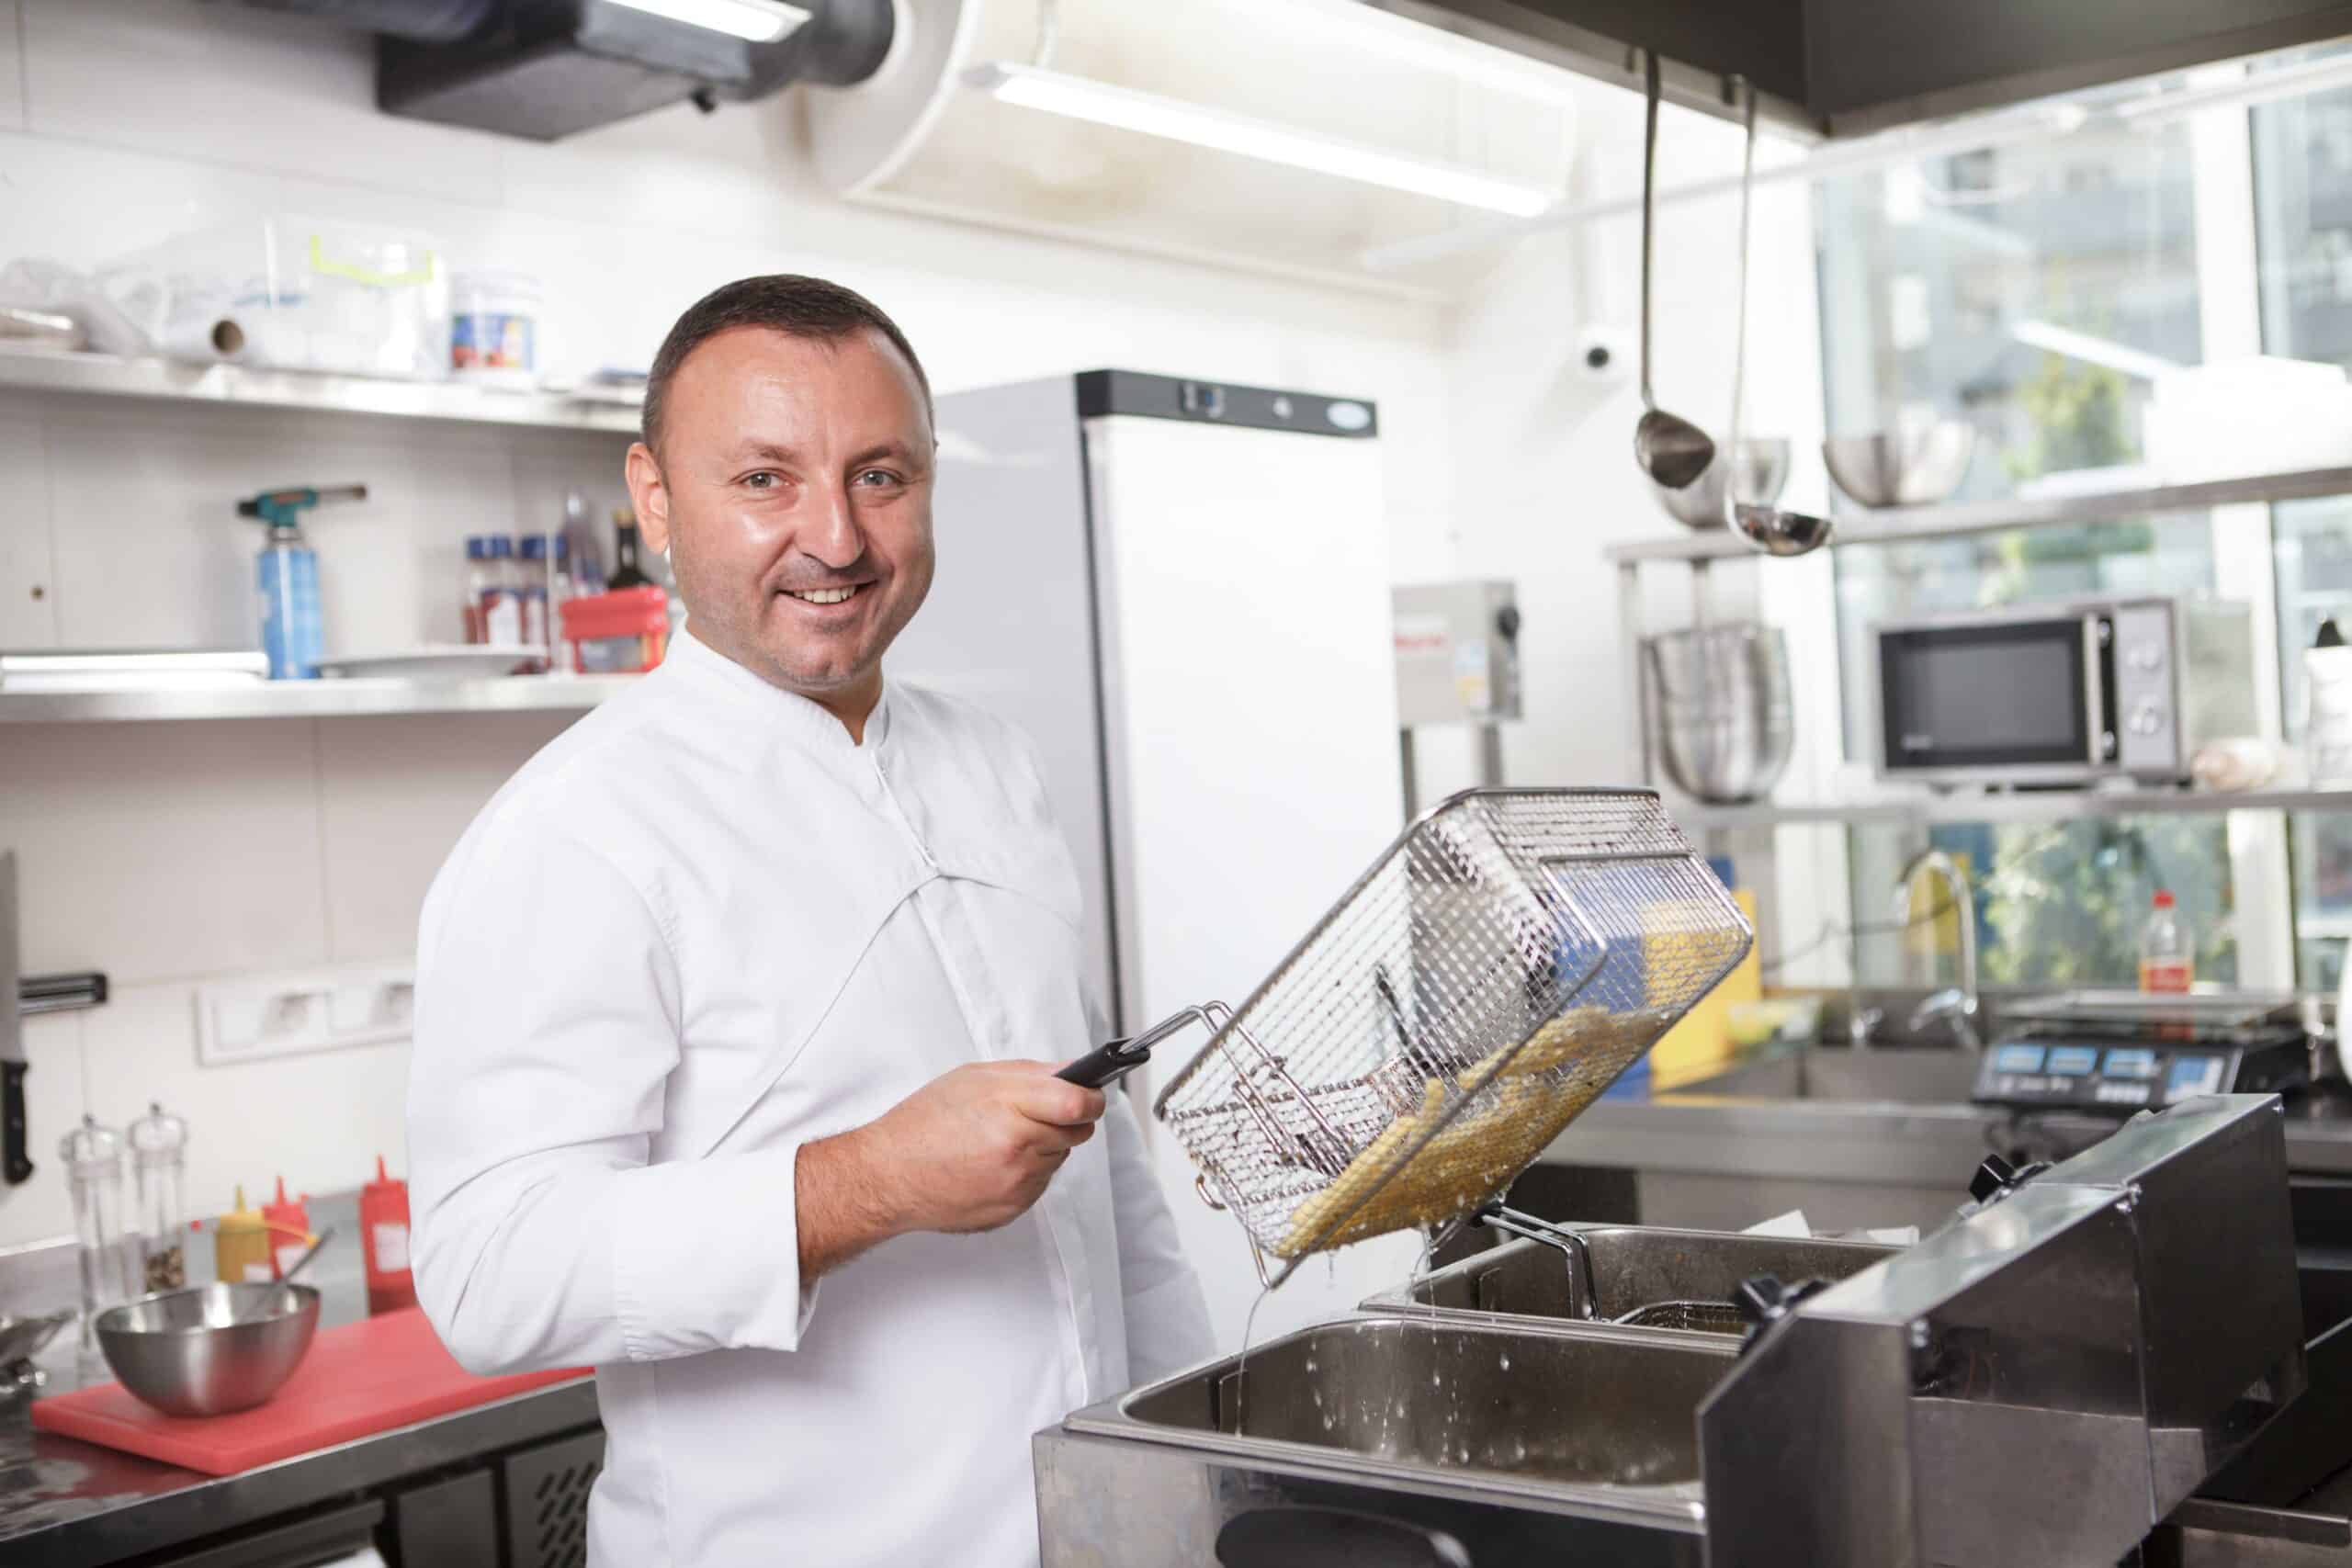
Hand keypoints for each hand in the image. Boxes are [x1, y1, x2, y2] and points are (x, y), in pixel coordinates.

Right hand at [847, 1061, 1108, 1237]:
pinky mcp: (1013, 1209)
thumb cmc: (922, 1123)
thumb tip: (1071, 1075)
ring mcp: (1017, 1183)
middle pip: (1077, 1131)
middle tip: (1036, 1113)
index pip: (1078, 1104)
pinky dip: (1027, 1171)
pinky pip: (1040, 1183)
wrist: (888, 1176)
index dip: (1091, 1097)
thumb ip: (1030, 1074)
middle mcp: (1017, 1148)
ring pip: (1058, 1157)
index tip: (1091, 1094)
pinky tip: (992, 1163)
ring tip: (1000, 1139)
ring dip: (1043, 1146)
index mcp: (1008, 1108)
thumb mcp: (974, 1078)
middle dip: (1066, 1119)